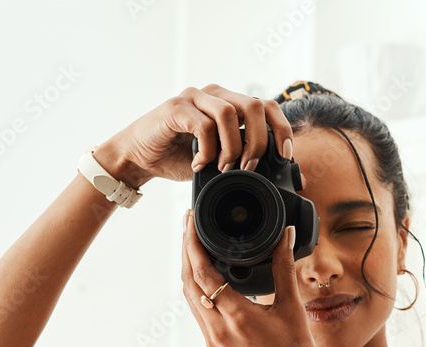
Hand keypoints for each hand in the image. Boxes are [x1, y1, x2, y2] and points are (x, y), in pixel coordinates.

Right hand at [101, 83, 296, 184]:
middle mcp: (214, 94)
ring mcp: (194, 98)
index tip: (285, 155)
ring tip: (223, 168)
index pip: (267, 106)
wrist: (140, 159)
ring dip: (233, 148)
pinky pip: (204, 125)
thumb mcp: (219, 163)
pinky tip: (198, 165)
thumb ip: (244, 161)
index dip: (281, 128)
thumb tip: (281, 174)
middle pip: (255, 106)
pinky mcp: (176, 108)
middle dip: (259, 142)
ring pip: (231, 114)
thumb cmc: (178, 159)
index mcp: (229, 104)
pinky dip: (207, 150)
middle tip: (249, 168)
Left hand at [181, 209, 325, 346]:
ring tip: (193, 242)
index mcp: (236, 317)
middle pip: (187, 282)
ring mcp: (213, 340)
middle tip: (188, 222)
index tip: (191, 218)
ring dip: (187, 268)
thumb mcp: (292, 310)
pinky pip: (198, 311)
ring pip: (189, 297)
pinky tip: (204, 275)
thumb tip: (286, 235)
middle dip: (184, 249)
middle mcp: (217, 330)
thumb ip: (284, 269)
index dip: (192, 242)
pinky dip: (197, 288)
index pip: (202, 272)